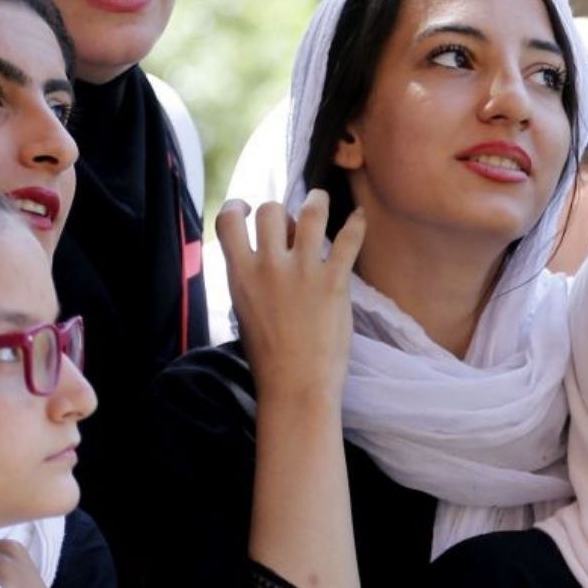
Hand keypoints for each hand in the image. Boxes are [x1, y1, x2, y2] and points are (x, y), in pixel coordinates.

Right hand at [218, 190, 364, 404]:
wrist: (295, 386)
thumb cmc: (268, 357)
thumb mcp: (244, 310)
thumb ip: (249, 278)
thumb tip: (262, 253)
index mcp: (240, 274)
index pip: (227, 220)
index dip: (237, 207)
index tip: (247, 210)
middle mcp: (269, 265)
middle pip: (271, 209)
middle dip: (282, 211)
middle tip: (292, 225)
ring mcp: (303, 270)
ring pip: (310, 211)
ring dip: (317, 201)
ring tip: (320, 203)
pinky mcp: (334, 280)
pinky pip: (349, 238)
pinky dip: (357, 223)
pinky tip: (359, 217)